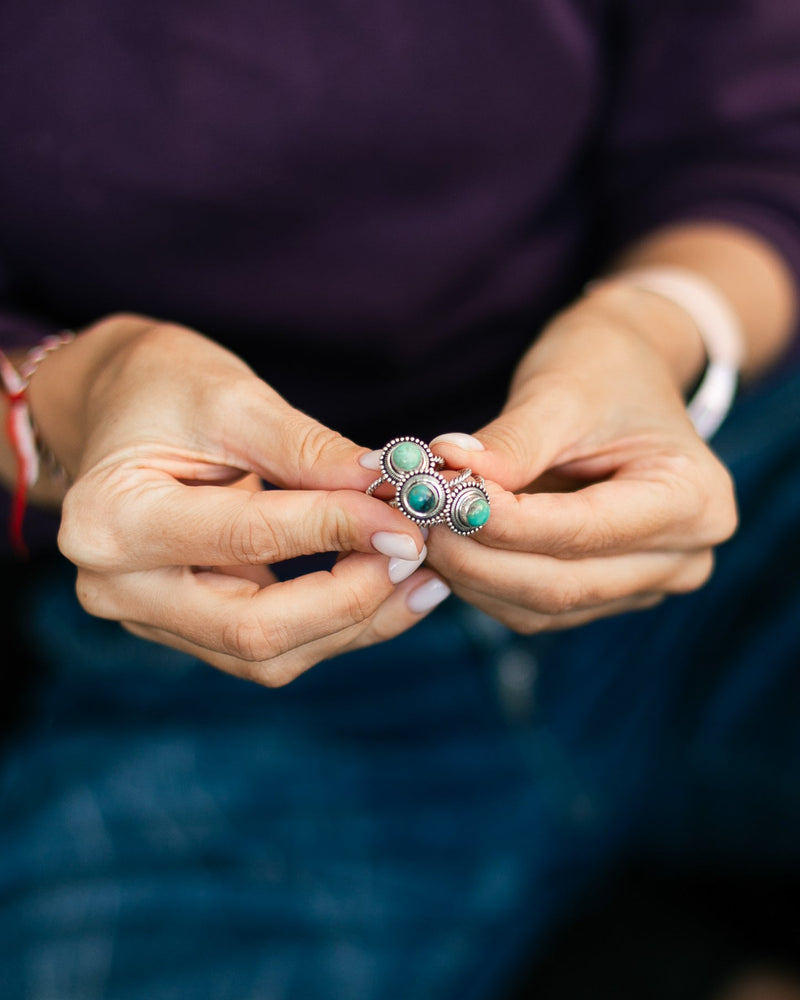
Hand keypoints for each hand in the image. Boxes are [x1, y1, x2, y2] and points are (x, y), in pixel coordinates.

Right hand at [29, 314, 447, 683]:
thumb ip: (312, 453)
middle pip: (254, 630)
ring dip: (355, 621)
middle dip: (351, 599)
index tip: (407, 518)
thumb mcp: (236, 401)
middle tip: (418, 557)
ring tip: (421, 576)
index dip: (338, 530)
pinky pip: (268, 645)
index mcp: (111, 519)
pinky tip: (388, 589)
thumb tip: (395, 491)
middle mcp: (118, 587)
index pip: (248, 537)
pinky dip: (333, 623)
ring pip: (269, 654)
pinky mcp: (184, 625)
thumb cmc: (165, 388)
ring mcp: (149, 616)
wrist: (117, 408)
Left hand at [425, 289, 737, 631]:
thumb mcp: (560, 392)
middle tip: (414, 515)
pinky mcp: (606, 594)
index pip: (582, 531)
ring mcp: (646, 583)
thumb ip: (510, 443)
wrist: (625, 375)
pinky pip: (534, 607)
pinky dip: (483, 581)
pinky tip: (448, 543)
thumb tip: (447, 475)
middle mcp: (684, 556)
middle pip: (561, 584)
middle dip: (476, 555)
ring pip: (540, 606)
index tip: (437, 496)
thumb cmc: (604, 370)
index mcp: (694, 500)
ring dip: (471, 573)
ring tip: (423, 523)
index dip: (501, 522)